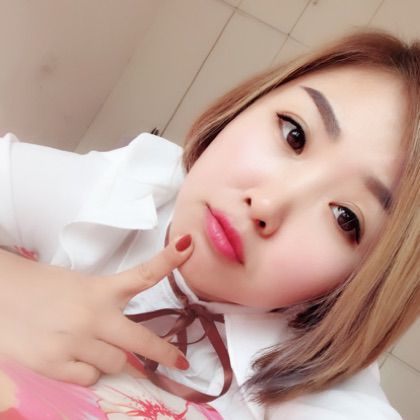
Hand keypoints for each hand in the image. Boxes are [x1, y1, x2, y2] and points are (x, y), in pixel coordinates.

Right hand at [0, 234, 192, 385]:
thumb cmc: (38, 288)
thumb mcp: (78, 287)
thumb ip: (104, 306)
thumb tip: (122, 337)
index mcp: (99, 289)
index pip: (143, 274)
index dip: (169, 260)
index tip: (188, 247)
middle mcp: (93, 315)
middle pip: (141, 339)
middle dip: (164, 353)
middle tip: (179, 363)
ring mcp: (75, 341)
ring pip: (115, 363)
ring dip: (109, 357)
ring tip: (86, 343)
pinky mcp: (54, 364)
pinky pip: (90, 377)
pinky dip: (86, 370)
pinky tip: (70, 355)